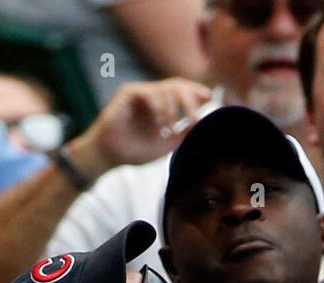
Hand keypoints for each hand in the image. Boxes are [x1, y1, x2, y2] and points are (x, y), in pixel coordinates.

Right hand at [70, 78, 211, 176]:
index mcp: (164, 105)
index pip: (184, 91)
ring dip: (172, 110)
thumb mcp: (169, 144)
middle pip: (178, 85)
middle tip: (195, 119)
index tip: (212, 99)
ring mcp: (140, 93)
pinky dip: (158, 108)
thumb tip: (206, 121)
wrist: (111, 156)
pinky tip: (158, 125)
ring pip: (166, 89)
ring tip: (168, 129)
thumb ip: (186, 132)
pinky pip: (150, 93)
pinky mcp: (128, 93)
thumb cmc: (137, 150)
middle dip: (191, 100)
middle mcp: (153, 96)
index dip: (198, 92)